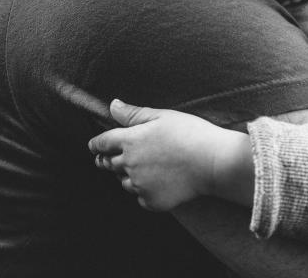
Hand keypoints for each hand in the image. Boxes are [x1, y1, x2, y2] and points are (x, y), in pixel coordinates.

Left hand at [88, 99, 251, 210]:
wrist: (213, 161)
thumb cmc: (191, 133)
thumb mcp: (162, 116)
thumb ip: (134, 114)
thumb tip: (112, 106)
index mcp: (130, 141)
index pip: (102, 143)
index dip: (96, 144)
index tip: (94, 146)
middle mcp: (130, 164)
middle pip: (108, 164)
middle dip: (109, 159)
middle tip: (118, 157)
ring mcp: (140, 185)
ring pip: (124, 182)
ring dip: (128, 175)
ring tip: (147, 168)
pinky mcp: (151, 201)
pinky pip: (140, 197)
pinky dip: (145, 191)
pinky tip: (160, 182)